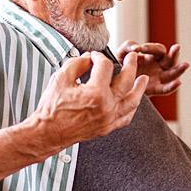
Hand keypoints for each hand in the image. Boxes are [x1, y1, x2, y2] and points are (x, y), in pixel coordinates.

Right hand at [30, 51, 147, 156]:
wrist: (48, 133)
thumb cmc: (52, 107)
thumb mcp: (61, 78)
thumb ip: (77, 64)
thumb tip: (89, 58)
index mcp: (96, 93)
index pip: (105, 67)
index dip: (99, 57)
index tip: (93, 56)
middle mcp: (107, 106)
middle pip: (126, 80)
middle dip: (130, 65)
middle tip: (132, 57)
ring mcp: (109, 119)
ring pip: (132, 101)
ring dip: (139, 88)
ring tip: (143, 79)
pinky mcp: (108, 128)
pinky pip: (126, 117)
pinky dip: (132, 107)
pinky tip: (133, 100)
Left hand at [116, 41, 189, 95]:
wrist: (111, 85)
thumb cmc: (117, 67)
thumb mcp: (120, 54)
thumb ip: (127, 46)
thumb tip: (136, 48)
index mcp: (151, 56)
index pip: (157, 50)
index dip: (151, 48)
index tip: (140, 49)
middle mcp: (157, 66)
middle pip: (170, 59)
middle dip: (174, 53)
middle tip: (177, 47)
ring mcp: (157, 78)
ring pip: (172, 73)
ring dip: (179, 69)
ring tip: (185, 64)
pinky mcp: (154, 90)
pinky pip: (165, 89)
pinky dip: (172, 86)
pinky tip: (178, 82)